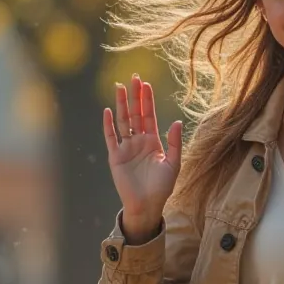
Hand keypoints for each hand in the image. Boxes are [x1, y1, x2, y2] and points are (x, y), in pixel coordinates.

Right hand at [103, 74, 182, 222]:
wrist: (147, 205)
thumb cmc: (162, 187)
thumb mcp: (173, 164)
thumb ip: (174, 143)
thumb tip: (176, 121)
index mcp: (153, 142)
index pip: (149, 116)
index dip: (147, 100)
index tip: (146, 84)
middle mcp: (138, 141)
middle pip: (135, 114)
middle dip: (135, 96)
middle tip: (134, 78)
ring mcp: (126, 148)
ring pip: (123, 121)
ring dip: (122, 105)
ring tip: (120, 88)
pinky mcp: (116, 157)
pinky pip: (111, 138)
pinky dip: (108, 125)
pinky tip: (108, 111)